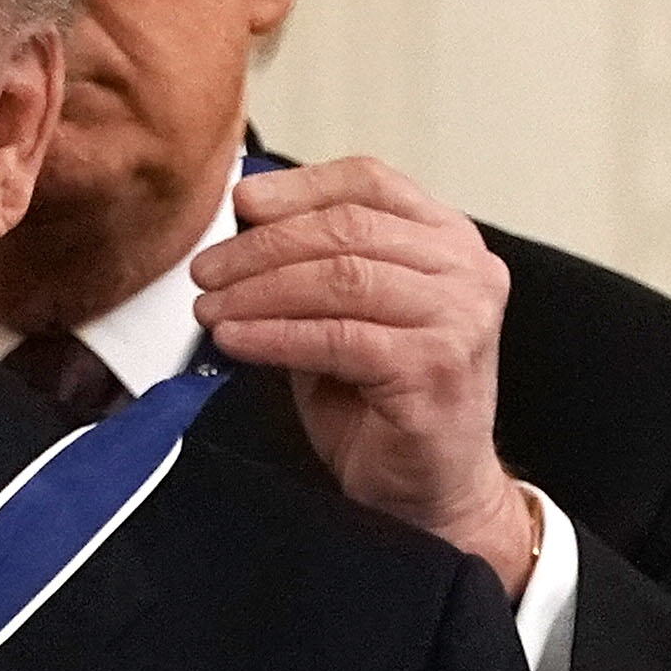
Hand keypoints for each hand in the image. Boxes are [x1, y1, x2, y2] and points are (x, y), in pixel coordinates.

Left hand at [192, 157, 536, 598]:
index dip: (296, 186)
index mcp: (446, 239)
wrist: (431, 487)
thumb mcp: (345, 313)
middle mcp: (465, 269)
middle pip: (346, 229)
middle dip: (261, 247)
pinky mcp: (434, 367)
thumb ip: (312, 264)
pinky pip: (337, 336)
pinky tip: (236, 339)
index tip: (240, 202)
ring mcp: (458, 317)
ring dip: (258, 290)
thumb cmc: (385, 400)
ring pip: (340, 278)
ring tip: (210, 306)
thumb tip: (242, 219)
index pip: (368, 182)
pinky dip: (275, 335)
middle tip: (205, 269)